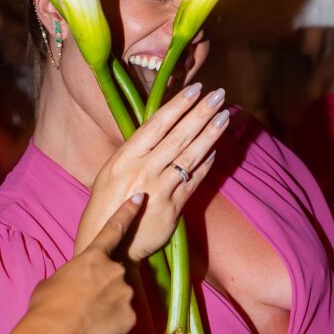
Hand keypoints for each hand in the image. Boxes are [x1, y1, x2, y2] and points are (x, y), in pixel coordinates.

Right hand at [28, 195, 143, 333]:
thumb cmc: (46, 306)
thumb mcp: (53, 282)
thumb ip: (72, 276)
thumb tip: (74, 283)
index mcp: (92, 257)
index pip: (114, 228)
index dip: (128, 212)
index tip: (141, 198)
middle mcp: (115, 270)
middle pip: (115, 276)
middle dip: (104, 288)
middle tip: (85, 306)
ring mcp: (126, 292)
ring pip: (121, 298)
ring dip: (108, 308)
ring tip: (88, 322)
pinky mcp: (132, 316)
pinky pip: (124, 319)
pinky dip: (113, 325)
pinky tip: (97, 332)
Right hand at [75, 85, 229, 261]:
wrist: (110, 244)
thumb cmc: (108, 204)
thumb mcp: (112, 171)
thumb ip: (135, 151)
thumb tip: (159, 128)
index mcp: (125, 157)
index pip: (156, 124)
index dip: (178, 105)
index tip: (195, 89)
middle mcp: (142, 170)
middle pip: (178, 136)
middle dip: (200, 113)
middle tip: (219, 95)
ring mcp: (159, 190)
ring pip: (189, 157)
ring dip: (210, 135)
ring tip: (225, 117)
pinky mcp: (172, 210)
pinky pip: (193, 183)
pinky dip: (205, 166)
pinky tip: (216, 151)